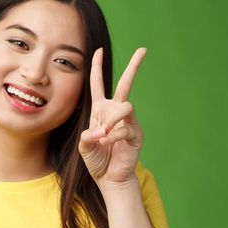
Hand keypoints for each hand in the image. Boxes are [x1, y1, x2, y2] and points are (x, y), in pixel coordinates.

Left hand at [78, 47, 146, 191]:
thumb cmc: (96, 160)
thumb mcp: (84, 146)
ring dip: (111, 120)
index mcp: (101, 110)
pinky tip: (107, 144)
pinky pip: (125, 128)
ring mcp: (128, 122)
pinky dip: (113, 136)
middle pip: (125, 84)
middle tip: (143, 49)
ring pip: (125, 106)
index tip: (99, 50)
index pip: (98, 84)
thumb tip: (98, 131)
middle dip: (134, 66)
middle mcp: (116, 112)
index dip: (97, 67)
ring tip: (103, 136)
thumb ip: (87, 137)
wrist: (108, 178)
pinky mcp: (136, 134)